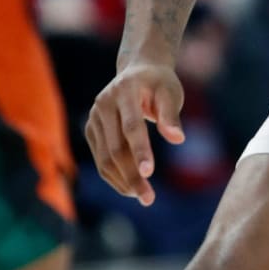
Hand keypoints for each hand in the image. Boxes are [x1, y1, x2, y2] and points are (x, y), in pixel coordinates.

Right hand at [86, 60, 184, 205]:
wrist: (138, 71)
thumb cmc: (159, 83)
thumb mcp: (171, 92)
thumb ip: (171, 115)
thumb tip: (178, 139)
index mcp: (125, 90)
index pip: (131, 126)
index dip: (140, 150)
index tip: (150, 173)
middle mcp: (104, 104)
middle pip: (115, 147)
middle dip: (132, 175)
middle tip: (148, 198)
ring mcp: (94, 117)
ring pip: (104, 157)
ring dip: (122, 180)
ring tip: (142, 196)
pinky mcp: (91, 129)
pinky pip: (101, 158)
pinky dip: (114, 175)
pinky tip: (130, 186)